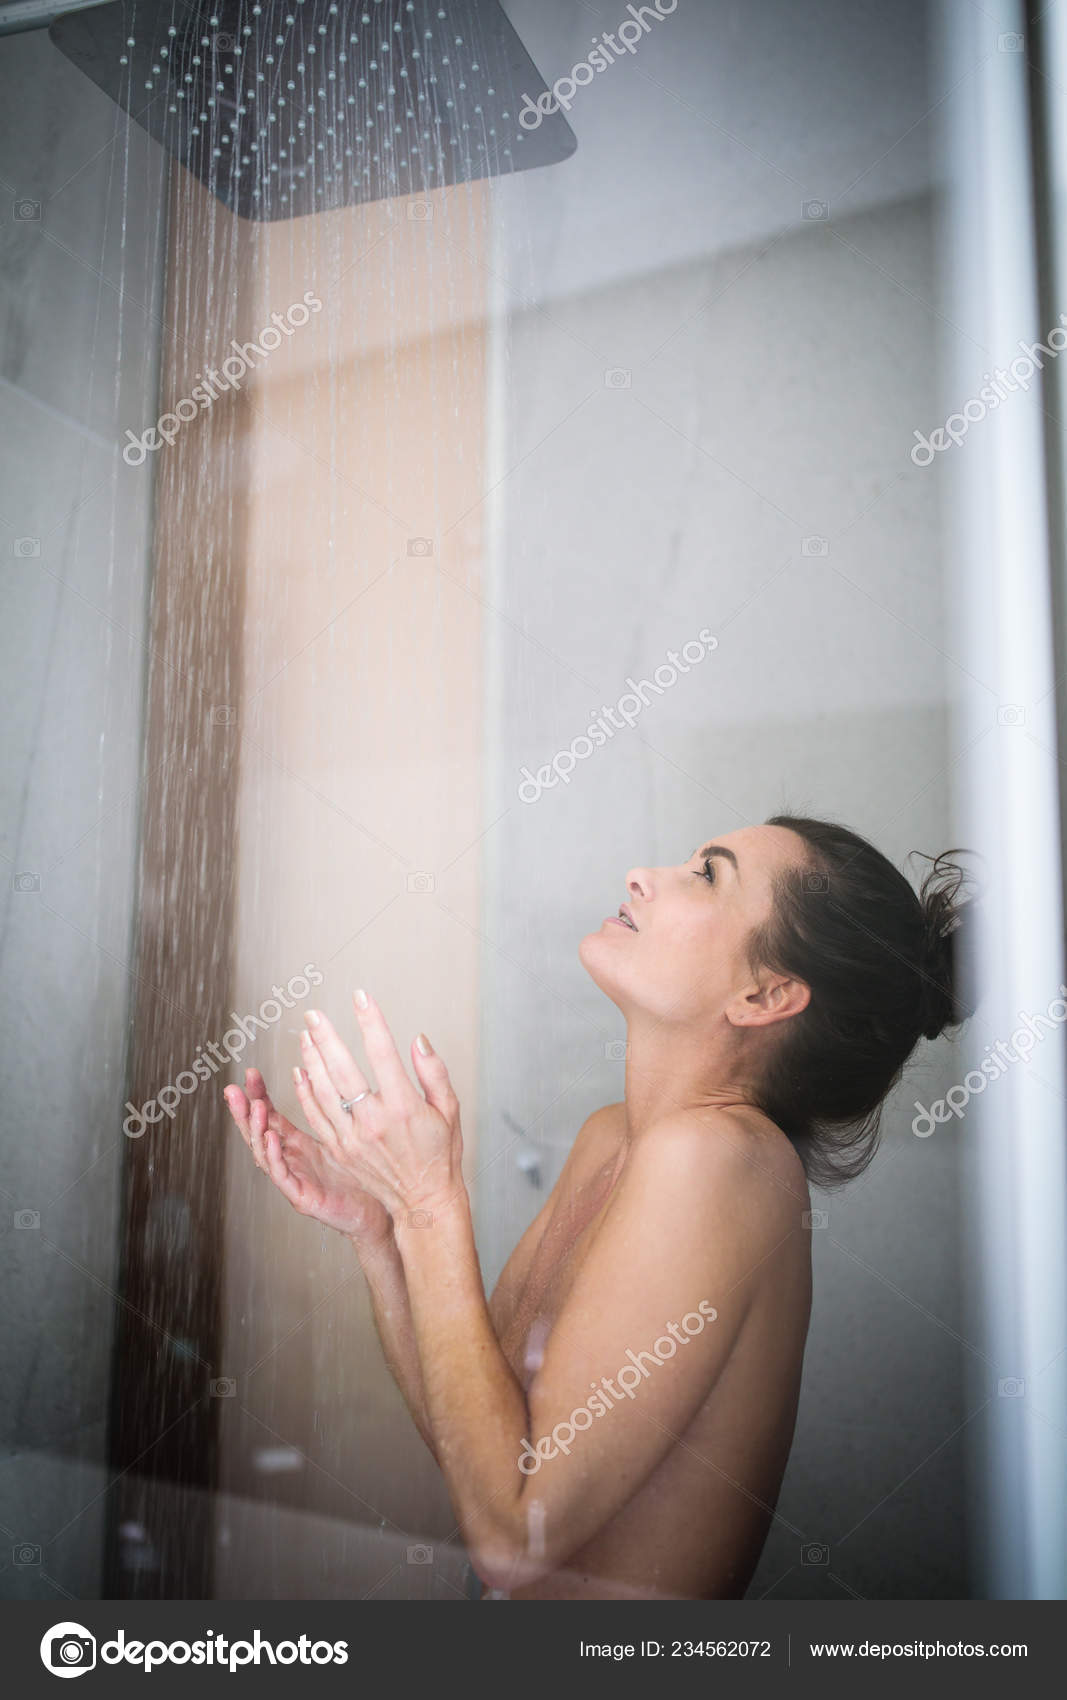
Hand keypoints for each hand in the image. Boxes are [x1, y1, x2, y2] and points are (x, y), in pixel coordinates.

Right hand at [224, 1067, 391, 1244]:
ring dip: (256, 1130)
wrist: (375, 1210)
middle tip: (234, 1090)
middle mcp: (290, 1161)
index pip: (270, 1116)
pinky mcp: (301, 1197)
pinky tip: (270, 1138)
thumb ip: (326, 1107)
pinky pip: (281, 1175)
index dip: (258, 1096)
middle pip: (257, 1134)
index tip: (250, 1074)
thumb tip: (319, 1070)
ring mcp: (293, 1179)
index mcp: (296, 1145)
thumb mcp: (338, 1133)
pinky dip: (273, 1156)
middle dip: (243, 1111)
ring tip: (254, 1108)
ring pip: (264, 1154)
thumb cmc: (358, 1174)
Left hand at [292, 991, 463, 1220]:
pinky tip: (302, 1071)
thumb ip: (433, 1072)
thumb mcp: (450, 1109)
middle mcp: (374, 1121)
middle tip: (314, 1014)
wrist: (423, 1200)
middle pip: (343, 1069)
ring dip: (311, 1060)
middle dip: (326, 1036)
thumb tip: (418, 1040)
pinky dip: (305, 1091)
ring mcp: (353, 1138)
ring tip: (306, 1035)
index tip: (361, 997)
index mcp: (404, 1107)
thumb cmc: (440, 1153)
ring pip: (323, 1091)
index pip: (382, 1052)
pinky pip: (316, 1116)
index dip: (370, 1021)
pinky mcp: (340, 1151)